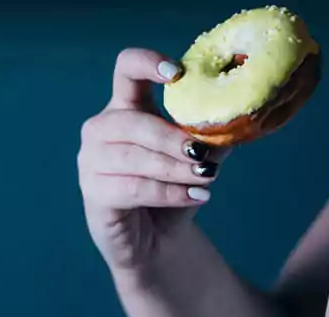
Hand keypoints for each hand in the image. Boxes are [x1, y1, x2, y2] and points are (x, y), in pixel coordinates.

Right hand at [77, 48, 227, 270]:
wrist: (157, 241)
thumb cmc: (173, 191)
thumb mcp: (197, 158)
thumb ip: (212, 136)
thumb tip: (237, 118)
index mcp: (125, 107)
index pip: (126, 68)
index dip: (147, 62)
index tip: (177, 73)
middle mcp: (101, 129)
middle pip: (132, 121)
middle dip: (171, 138)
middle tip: (202, 154)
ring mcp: (91, 162)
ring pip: (133, 159)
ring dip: (174, 169)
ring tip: (206, 178)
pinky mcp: (94, 194)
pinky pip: (133, 189)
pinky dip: (168, 193)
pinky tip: (195, 196)